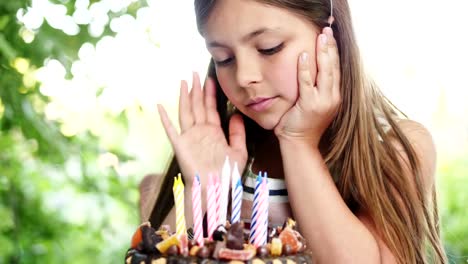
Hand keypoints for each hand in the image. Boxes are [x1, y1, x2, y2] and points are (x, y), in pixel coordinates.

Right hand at [157, 72, 247, 185]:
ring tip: (184, 82)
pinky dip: (165, 118)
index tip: (211, 79)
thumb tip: (238, 114)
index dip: (210, 94)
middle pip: (198, 106)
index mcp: (214, 132)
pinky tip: (160, 106)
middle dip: (197, 89)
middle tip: (196, 73)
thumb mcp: (238, 151)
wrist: (215, 190)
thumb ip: (238, 133)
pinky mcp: (180, 145)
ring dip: (185, 97)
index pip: (211, 108)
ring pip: (186, 112)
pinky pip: (171, 129)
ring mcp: (189, 137)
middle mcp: (201, 132)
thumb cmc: (227, 175)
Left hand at [274, 27, 340, 146]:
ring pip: (325, 72)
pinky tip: (303, 55)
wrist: (300, 144)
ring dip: (323, 53)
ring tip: (321, 37)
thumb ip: (317, 90)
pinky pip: (307, 83)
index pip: (336, 70)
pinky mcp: (310, 105)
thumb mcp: (315, 105)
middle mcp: (333, 98)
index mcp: (335, 97)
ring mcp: (323, 102)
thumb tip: (312, 72)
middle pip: (334, 67)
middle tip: (327, 31)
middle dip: (331, 47)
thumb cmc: (304, 125)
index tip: (331, 37)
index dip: (334, 52)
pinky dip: (305, 69)